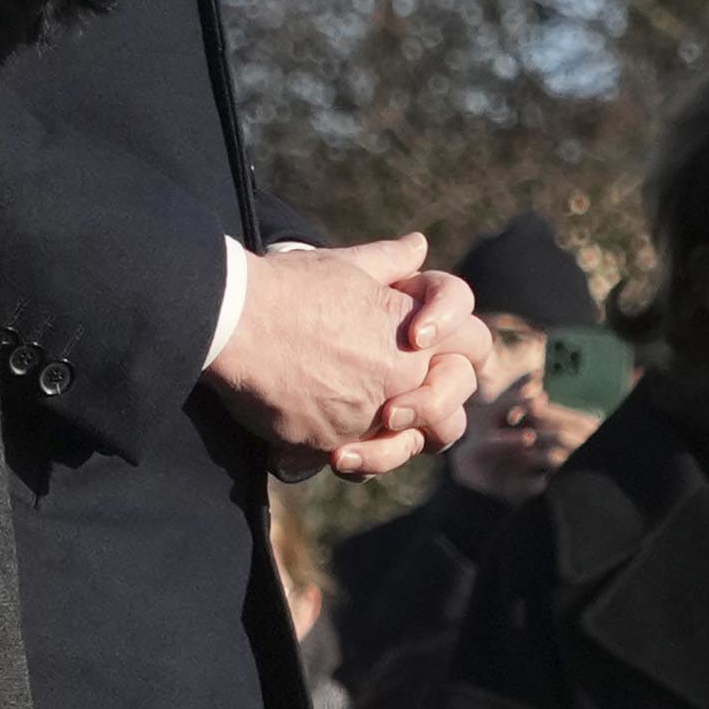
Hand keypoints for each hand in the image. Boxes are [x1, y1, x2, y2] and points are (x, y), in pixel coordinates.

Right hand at [211, 238, 478, 478]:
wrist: (233, 320)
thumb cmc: (290, 286)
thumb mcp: (347, 265)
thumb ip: (391, 263)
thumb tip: (417, 246)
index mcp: (417, 336)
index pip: (476, 344)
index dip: (460, 342)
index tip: (423, 338)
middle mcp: (401, 381)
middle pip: (452, 414)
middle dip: (433, 409)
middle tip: (400, 400)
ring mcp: (366, 419)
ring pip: (409, 447)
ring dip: (394, 443)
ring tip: (366, 426)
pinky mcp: (329, 444)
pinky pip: (358, 463)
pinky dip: (349, 454)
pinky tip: (328, 439)